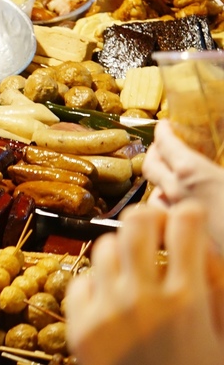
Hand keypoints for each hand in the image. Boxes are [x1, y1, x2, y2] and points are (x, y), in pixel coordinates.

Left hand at [64, 202, 223, 364]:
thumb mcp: (218, 337)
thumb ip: (213, 294)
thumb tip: (206, 252)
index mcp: (189, 302)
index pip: (186, 227)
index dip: (187, 215)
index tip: (186, 217)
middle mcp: (144, 299)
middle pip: (137, 224)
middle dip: (148, 218)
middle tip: (154, 227)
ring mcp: (107, 310)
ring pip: (106, 247)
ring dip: (123, 250)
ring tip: (133, 266)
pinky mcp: (79, 325)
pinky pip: (81, 281)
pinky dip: (97, 283)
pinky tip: (110, 296)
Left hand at [143, 120, 223, 249]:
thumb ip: (223, 161)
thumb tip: (217, 163)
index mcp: (193, 172)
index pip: (166, 144)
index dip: (164, 131)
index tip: (165, 125)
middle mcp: (177, 193)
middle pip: (150, 166)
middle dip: (155, 152)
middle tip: (163, 148)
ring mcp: (175, 219)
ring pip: (153, 195)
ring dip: (158, 185)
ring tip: (168, 180)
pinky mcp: (179, 243)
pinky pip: (163, 223)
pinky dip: (166, 213)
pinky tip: (177, 213)